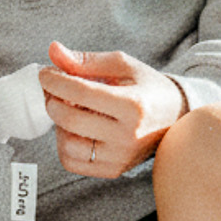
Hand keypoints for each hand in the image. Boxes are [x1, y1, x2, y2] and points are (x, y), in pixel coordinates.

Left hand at [38, 42, 187, 178]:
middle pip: (69, 118)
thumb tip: (54, 50)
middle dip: (52, 100)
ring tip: (69, 109)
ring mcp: (120, 157)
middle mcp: (127, 136)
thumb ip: (86, 61)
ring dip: (58, 124)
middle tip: (54, 89)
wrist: (175, 118)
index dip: (54, 80)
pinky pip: (72, 161)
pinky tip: (75, 129)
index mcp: (133, 105)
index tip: (45, 73)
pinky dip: (65, 144)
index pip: (79, 92)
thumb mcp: (123, 66)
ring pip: (66, 144)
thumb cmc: (148, 88)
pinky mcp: (113, 170)